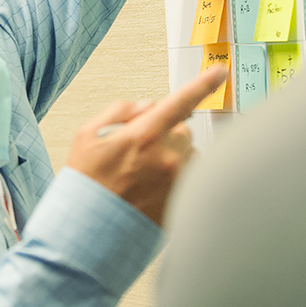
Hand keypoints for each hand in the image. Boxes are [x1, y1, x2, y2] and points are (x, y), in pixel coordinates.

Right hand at [64, 66, 228, 226]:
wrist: (86, 235)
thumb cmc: (84, 184)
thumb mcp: (86, 136)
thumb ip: (120, 111)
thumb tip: (149, 105)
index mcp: (144, 136)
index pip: (180, 102)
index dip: (203, 84)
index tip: (221, 71)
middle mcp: (167, 158)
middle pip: (183, 130)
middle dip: (165, 134)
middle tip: (138, 153)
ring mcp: (177, 182)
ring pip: (188, 156)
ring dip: (172, 158)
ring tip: (143, 177)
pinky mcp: (182, 202)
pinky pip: (189, 180)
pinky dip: (174, 180)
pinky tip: (150, 192)